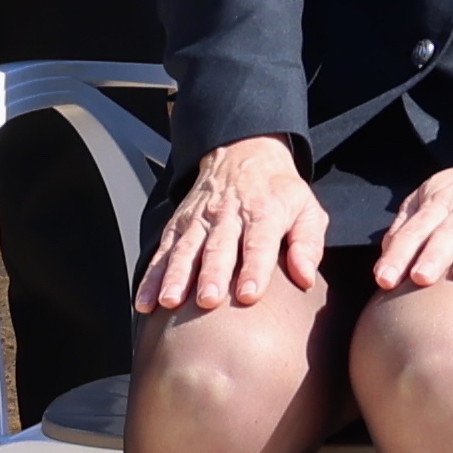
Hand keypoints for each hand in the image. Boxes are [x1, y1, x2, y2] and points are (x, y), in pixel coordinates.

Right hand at [142, 131, 327, 312]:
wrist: (244, 151)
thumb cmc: (279, 192)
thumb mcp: (306, 208)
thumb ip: (308, 243)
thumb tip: (306, 277)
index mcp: (264, 211)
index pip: (259, 242)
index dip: (255, 269)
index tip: (249, 295)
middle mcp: (228, 214)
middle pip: (219, 247)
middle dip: (212, 274)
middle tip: (208, 301)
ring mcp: (199, 219)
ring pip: (185, 249)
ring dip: (175, 276)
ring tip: (169, 301)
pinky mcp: (178, 224)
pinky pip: (163, 251)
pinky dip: (151, 276)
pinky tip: (144, 301)